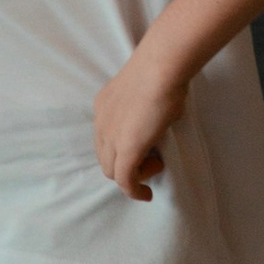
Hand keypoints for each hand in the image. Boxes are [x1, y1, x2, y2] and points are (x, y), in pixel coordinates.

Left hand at [93, 51, 188, 200]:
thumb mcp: (148, 92)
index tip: (144, 149)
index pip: (106, 137)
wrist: (160, 68)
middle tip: (153, 158)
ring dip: (133, 175)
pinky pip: (125, 180)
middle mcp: (101, 123)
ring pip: (112, 171)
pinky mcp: (126, 151)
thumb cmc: (162, 72)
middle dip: (127, 164)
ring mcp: (111, 138)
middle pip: (105, 156)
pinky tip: (146, 194)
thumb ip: (147, 109)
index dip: (123, 148)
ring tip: (156, 164)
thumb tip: (158, 119)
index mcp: (104, 106)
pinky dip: (134, 190)